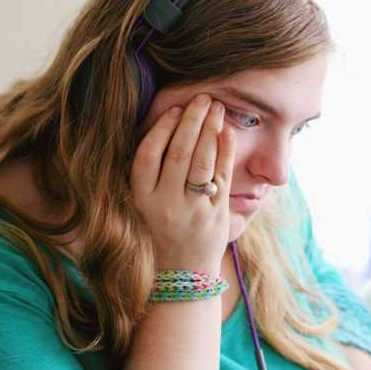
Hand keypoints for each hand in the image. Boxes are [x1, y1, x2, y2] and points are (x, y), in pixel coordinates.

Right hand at [129, 93, 234, 274]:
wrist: (184, 271)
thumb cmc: (165, 228)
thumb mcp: (147, 202)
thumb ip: (153, 171)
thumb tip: (169, 125)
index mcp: (142, 197)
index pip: (147, 155)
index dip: (161, 129)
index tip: (174, 108)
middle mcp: (164, 204)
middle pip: (177, 154)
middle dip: (191, 122)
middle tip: (203, 98)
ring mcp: (191, 211)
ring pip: (201, 163)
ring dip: (210, 132)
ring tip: (218, 108)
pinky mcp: (215, 216)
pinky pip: (222, 178)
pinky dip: (226, 153)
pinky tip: (228, 133)